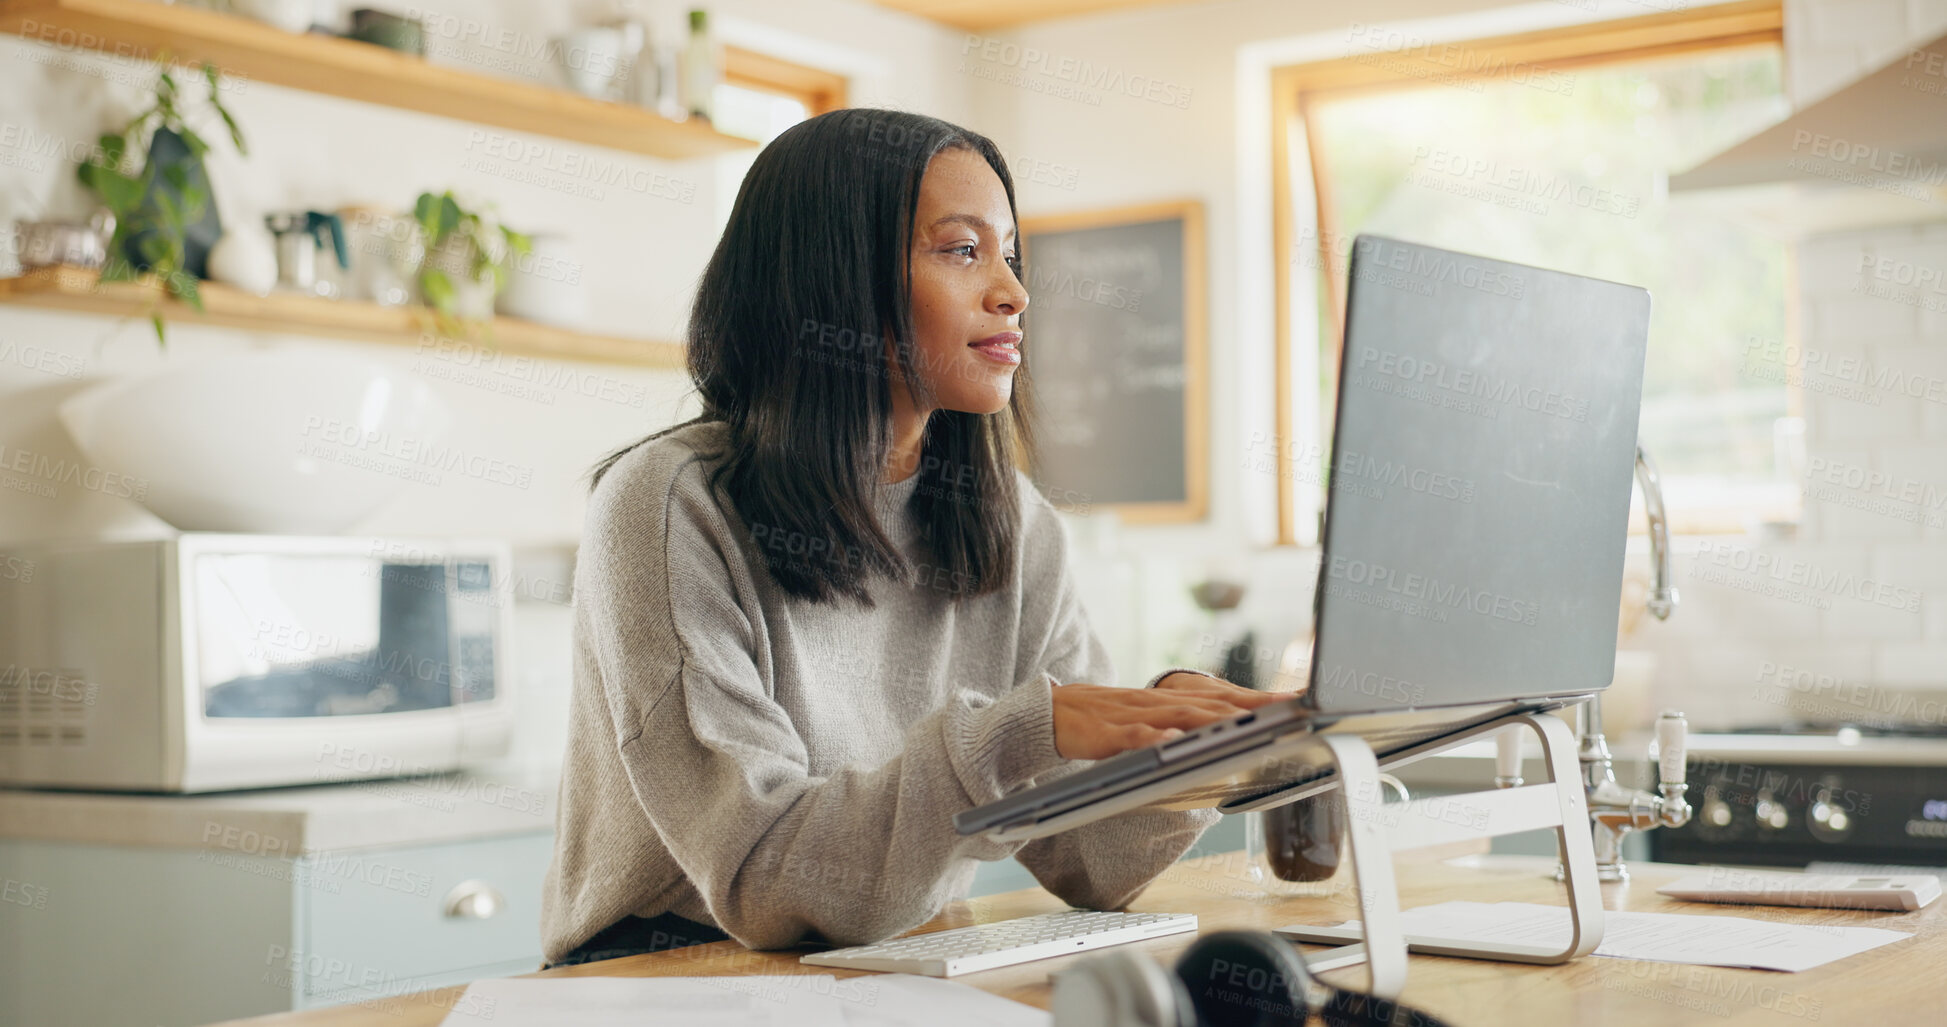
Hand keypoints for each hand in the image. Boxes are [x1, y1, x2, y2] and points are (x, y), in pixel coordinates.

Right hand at [1050, 673, 1301, 760]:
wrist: (1048, 712)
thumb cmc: (1101, 721)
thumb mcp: (1147, 723)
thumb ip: (1181, 728)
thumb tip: (1221, 737)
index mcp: (1168, 702)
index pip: (1221, 698)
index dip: (1259, 698)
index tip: (1298, 700)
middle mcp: (1156, 703)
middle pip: (1210, 702)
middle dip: (1251, 705)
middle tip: (1288, 709)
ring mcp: (1131, 716)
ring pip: (1178, 715)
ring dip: (1214, 720)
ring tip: (1245, 724)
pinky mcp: (1105, 733)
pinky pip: (1131, 737)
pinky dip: (1153, 738)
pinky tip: (1172, 742)